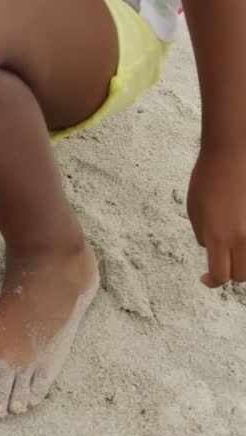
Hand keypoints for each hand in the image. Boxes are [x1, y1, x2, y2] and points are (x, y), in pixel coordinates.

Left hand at [187, 141, 245, 286]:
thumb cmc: (207, 179)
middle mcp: (243, 237)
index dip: (212, 281)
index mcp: (219, 236)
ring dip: (243, 262)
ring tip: (231, 249)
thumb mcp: (194, 210)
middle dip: (229, 273)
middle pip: (241, 275)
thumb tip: (211, 248)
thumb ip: (203, 235)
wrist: (231, 154)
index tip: (205, 278)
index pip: (220, 274)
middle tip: (219, 263)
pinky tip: (239, 235)